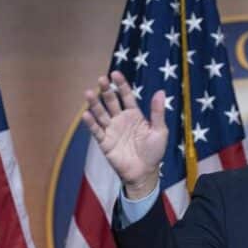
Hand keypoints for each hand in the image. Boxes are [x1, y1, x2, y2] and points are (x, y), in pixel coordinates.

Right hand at [82, 71, 167, 196]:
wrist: (145, 173)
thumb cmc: (154, 152)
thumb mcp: (160, 131)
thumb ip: (158, 112)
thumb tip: (161, 91)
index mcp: (134, 115)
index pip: (126, 96)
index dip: (121, 85)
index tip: (115, 74)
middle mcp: (121, 119)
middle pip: (111, 102)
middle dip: (106, 90)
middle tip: (101, 79)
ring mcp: (112, 130)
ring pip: (101, 113)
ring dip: (94, 104)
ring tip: (88, 93)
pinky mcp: (105, 142)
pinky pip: (96, 131)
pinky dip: (91, 123)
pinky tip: (86, 114)